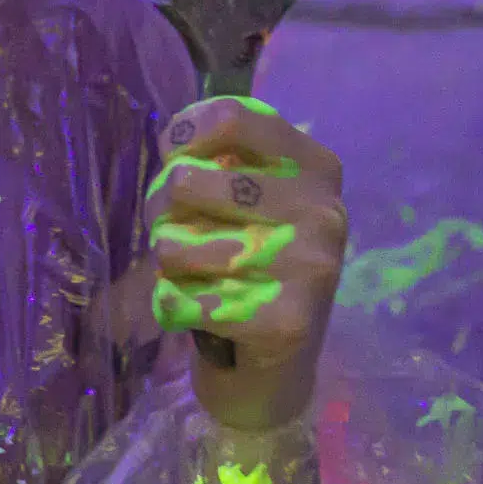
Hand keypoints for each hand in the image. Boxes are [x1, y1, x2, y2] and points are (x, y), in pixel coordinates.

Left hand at [146, 94, 346, 431]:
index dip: (183, 136)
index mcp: (315, 166)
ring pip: (172, 245)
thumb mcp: (248, 195)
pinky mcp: (285, 323)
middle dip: (159, 210)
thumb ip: (217, 157)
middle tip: (177, 232)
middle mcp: (323, 211)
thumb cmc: (249, 260)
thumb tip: (176, 144)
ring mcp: (310, 268)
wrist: (278, 365)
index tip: (176, 159)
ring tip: (195, 275)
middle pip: (185, 182)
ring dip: (166, 264)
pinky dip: (171, 306)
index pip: (231, 118)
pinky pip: (178, 299)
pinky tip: (200, 312)